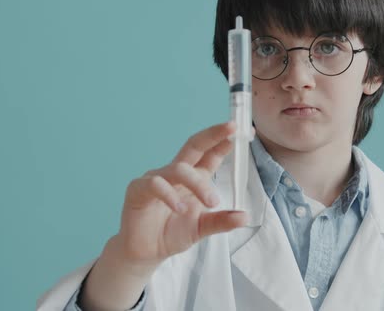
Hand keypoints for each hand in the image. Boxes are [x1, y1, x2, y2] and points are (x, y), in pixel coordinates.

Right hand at [117, 121, 247, 267]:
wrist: (146, 252)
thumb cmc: (172, 233)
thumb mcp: (203, 228)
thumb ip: (222, 221)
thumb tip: (245, 217)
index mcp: (193, 178)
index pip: (210, 154)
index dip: (224, 141)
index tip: (241, 130)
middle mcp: (175, 173)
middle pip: (194, 146)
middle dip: (213, 135)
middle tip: (230, 130)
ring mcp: (155, 178)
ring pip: (179, 170)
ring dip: (199, 184)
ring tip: (212, 203)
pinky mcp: (138, 190)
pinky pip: (154, 185)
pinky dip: (170, 195)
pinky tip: (180, 209)